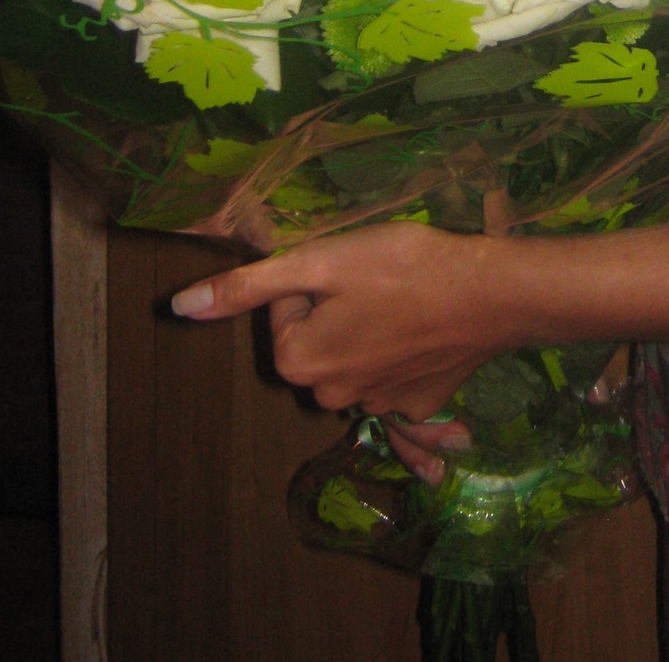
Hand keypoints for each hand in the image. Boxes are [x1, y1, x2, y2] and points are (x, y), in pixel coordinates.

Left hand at [170, 221, 507, 476]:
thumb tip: (177, 307)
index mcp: (298, 361)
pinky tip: (427, 333)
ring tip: (406, 300)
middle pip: (316, 338)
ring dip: (369, 332)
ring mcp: (375, 407)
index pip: (284, 309)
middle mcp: (329, 396)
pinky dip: (403, 356)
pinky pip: (391, 378)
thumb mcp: (321, 260)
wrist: (491, 295)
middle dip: (336, 309)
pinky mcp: (416, 406)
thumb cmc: (403, 267)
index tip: (349, 267)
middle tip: (377, 279)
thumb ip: (248, 286)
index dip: (314, 279)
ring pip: (353, 356)